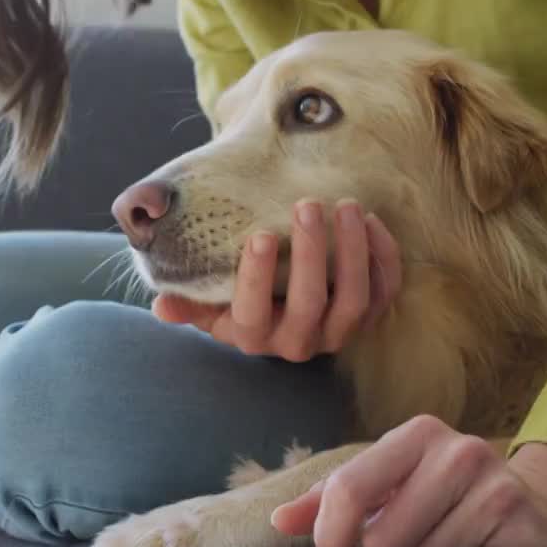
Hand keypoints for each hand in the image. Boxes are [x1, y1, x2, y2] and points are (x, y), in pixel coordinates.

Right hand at [153, 199, 401, 361]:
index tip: (259, 234)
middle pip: (310, 305)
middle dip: (312, 253)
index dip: (256, 278)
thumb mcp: (208, 305)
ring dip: (353, 252)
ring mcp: (336, 333)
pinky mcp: (367, 319)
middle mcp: (297, 342)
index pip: (252, 314)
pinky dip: (384, 260)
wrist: (280, 318)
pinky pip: (384, 295)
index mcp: (253, 336)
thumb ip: (187, 303)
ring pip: (354, 301)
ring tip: (347, 207)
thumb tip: (162, 305)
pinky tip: (373, 223)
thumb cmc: (237, 301)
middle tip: (308, 204)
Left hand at [270, 415, 546, 546]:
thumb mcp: (391, 485)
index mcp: (420, 434)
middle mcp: (461, 453)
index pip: (348, 490)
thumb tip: (279, 520)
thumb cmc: (446, 499)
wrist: (542, 510)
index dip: (331, 539)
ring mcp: (499, 491)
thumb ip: (332, 500)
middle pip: (381, 543)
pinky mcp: (525, 535)